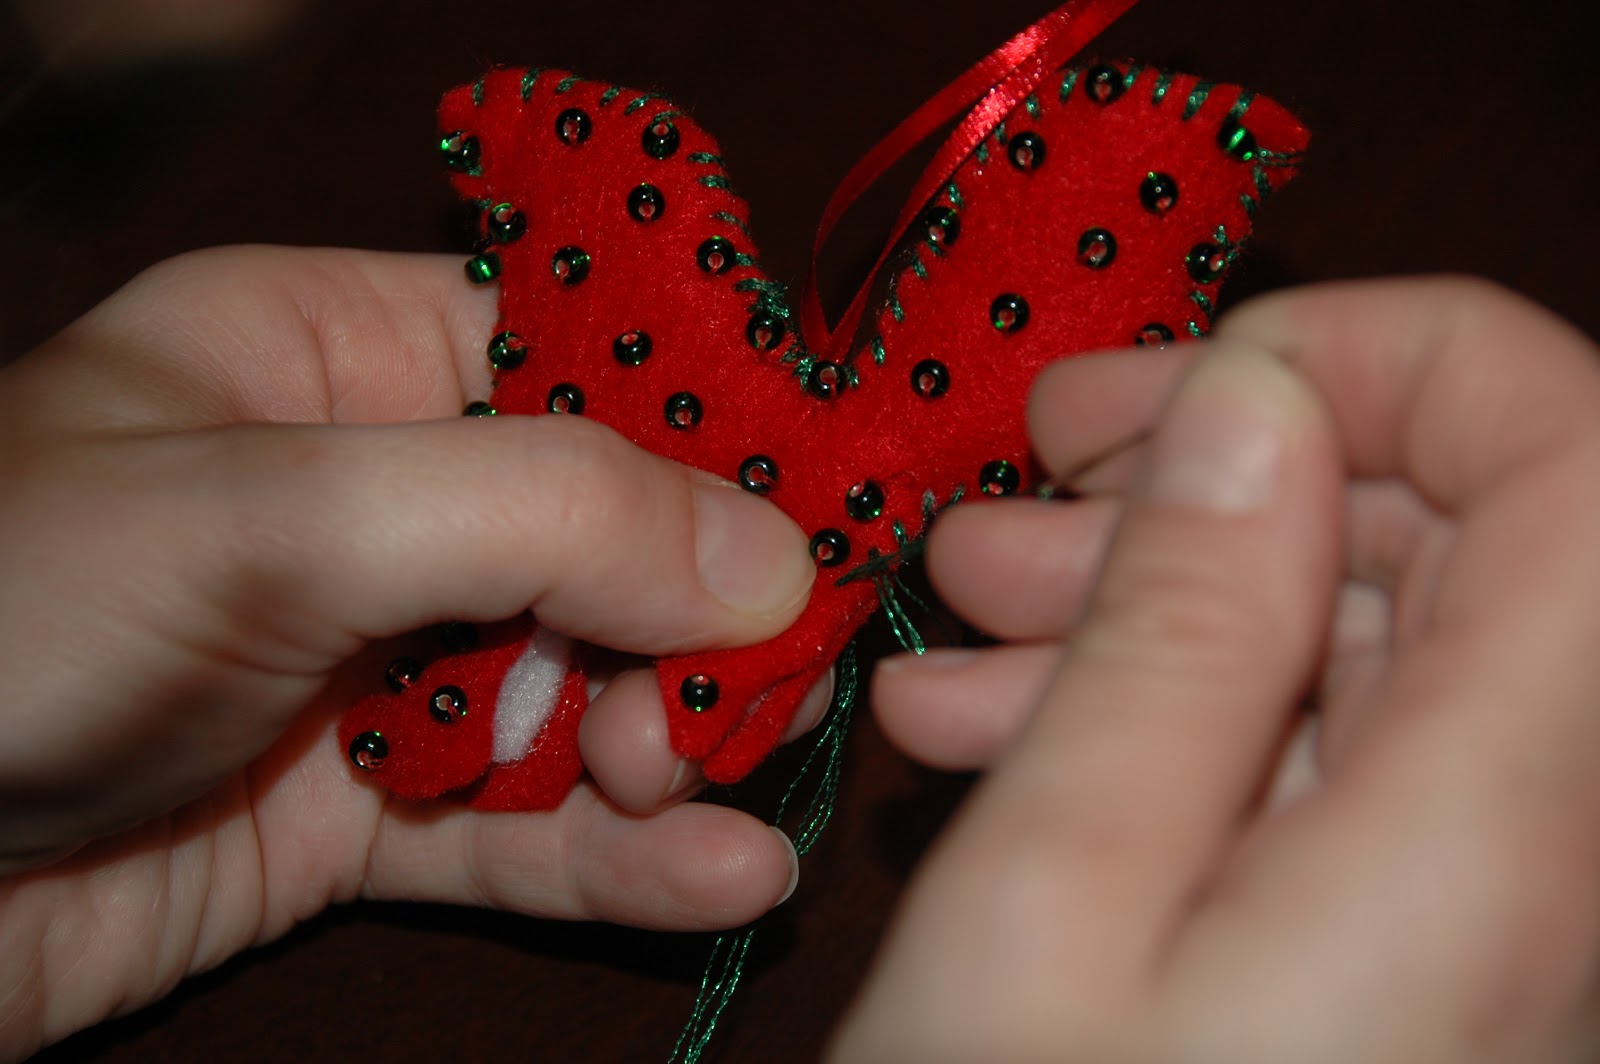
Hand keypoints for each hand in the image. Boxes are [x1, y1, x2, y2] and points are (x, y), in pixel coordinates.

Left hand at [0, 246, 819, 1058]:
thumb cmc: (5, 623)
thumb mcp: (273, 520)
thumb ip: (537, 514)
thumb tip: (772, 559)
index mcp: (335, 356)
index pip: (581, 357)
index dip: (710, 425)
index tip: (827, 508)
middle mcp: (371, 500)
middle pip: (609, 538)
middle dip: (690, 617)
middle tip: (740, 691)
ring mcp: (376, 665)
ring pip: (585, 689)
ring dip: (666, 744)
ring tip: (700, 787)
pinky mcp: (364, 815)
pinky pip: (525, 826)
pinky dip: (624, 857)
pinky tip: (723, 882)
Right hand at [838, 278, 1599, 1061]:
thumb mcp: (1055, 908)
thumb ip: (1176, 641)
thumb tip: (1253, 412)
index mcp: (1490, 830)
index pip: (1578, 461)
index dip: (1403, 360)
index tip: (1199, 380)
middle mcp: (1532, 857)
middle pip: (1462, 532)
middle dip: (1236, 464)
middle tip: (1033, 484)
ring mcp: (1469, 903)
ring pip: (1368, 638)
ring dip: (1171, 586)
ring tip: (969, 613)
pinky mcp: (1397, 937)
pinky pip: (1316, 754)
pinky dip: (1166, 704)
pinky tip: (1000, 722)